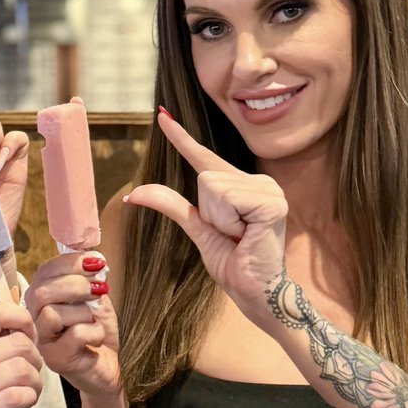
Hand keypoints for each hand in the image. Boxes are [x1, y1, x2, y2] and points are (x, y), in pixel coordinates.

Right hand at [0, 301, 43, 407]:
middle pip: (18, 343)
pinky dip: (29, 399)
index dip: (21, 319)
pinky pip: (17, 396)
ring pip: (22, 369)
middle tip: (31, 376)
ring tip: (29, 392)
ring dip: (36, 382)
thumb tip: (28, 323)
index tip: (29, 339)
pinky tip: (23, 404)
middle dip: (36, 360)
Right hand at [25, 252, 120, 399]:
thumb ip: (88, 277)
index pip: (44, 271)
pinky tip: (95, 339)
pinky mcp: (56, 359)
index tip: (96, 262)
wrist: (107, 366)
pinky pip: (74, 334)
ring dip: (84, 312)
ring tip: (94, 320)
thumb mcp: (93, 297)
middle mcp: (35, 318)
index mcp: (41, 298)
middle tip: (99, 289)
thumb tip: (92, 255)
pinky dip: (93, 332)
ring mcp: (42, 340)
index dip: (70, 263)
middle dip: (76, 285)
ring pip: (53, 313)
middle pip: (41, 292)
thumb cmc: (95, 331)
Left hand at [125, 110, 288, 326]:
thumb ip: (172, 207)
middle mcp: (258, 181)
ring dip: (218, 219)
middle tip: (232, 235)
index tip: (162, 115)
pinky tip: (248, 234)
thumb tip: (136, 192)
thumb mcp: (197, 230)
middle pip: (204, 176)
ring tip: (240, 236)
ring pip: (212, 184)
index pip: (204, 158)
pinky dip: (227, 221)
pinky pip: (226, 196)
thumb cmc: (233, 263)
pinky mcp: (272, 201)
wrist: (256, 293)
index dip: (181, 138)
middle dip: (209, 213)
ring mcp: (268, 189)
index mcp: (242, 186)